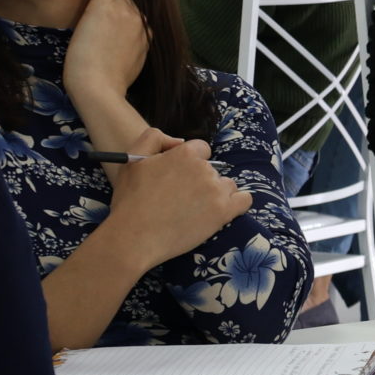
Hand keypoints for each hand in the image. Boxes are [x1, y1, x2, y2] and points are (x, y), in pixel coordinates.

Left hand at [65, 0, 149, 107]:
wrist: (100, 90)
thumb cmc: (110, 85)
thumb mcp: (132, 66)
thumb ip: (133, 50)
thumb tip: (126, 45)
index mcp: (148, 33)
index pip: (139, 9)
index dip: (129, 2)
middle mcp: (141, 18)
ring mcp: (124, 11)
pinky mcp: (103, 6)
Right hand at [101, 128, 253, 268]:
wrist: (134, 237)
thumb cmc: (131, 199)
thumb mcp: (133, 157)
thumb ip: (155, 137)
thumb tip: (180, 142)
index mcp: (185, 153)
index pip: (201, 150)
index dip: (190, 163)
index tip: (179, 178)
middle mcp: (204, 168)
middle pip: (213, 170)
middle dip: (200, 181)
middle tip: (181, 199)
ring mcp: (216, 191)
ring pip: (227, 186)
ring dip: (216, 194)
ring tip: (196, 209)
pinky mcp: (223, 212)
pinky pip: (244, 200)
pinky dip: (238, 203)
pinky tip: (224, 210)